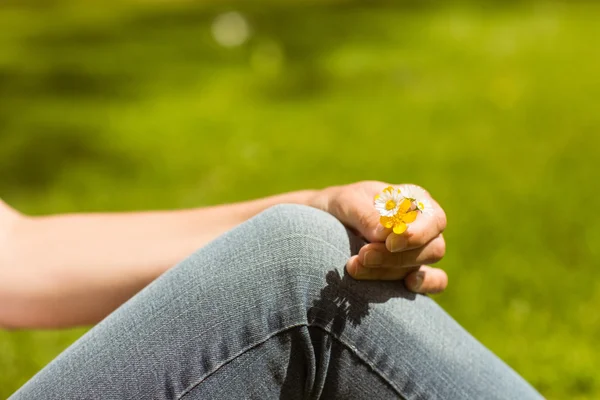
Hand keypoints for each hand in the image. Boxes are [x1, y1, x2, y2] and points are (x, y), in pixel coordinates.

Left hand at [312, 181, 447, 293]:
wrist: (325, 224)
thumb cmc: (342, 206)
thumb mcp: (348, 203)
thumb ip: (366, 215)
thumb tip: (385, 235)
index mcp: (415, 200)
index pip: (434, 219)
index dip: (417, 234)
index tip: (389, 242)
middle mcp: (424, 226)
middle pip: (432, 247)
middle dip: (395, 256)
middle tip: (363, 255)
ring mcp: (420, 251)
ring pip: (423, 265)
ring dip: (391, 270)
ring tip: (355, 266)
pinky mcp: (413, 272)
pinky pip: (436, 282)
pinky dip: (425, 285)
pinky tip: (405, 285)